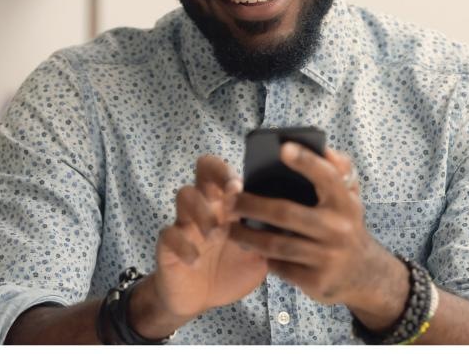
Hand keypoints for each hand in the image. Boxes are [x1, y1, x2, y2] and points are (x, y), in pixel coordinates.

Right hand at [133, 155, 267, 338]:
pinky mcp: (168, 244)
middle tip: (230, 193)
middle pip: (203, 169)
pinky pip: (169, 234)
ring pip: (184, 194)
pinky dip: (183, 245)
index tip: (241, 186)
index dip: (231, 171)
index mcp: (228, 205)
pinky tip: (194, 260)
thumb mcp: (258, 255)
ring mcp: (185, 223)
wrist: (200, 300)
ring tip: (214, 234)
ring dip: (202, 210)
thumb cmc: (230, 271)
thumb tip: (300, 225)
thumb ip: (271, 238)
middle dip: (216, 175)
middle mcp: (206, 206)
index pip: (227, 171)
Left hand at [228, 145, 409, 328]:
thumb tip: (322, 148)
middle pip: (286, 213)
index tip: (283, 147)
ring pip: (276, 245)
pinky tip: (250, 248)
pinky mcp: (315, 281)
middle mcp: (339, 229)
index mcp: (346, 203)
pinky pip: (279, 266)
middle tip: (229, 200)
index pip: (327, 177)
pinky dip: (262, 257)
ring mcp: (327, 257)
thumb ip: (338, 170)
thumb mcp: (350, 198)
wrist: (364, 275)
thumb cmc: (345, 224)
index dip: (306, 161)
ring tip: (229, 227)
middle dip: (252, 205)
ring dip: (247, 235)